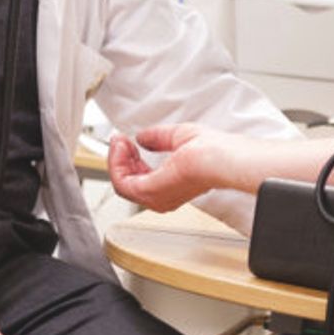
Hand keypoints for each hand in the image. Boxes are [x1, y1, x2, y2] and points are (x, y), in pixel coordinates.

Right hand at [108, 124, 242, 211]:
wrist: (217, 156)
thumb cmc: (210, 149)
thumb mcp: (177, 136)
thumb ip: (157, 138)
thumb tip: (143, 137)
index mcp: (172, 185)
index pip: (141, 178)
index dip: (130, 158)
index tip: (127, 141)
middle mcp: (162, 196)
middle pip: (127, 182)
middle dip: (120, 157)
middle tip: (120, 139)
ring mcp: (155, 197)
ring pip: (121, 183)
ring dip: (116, 159)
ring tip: (120, 141)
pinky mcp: (148, 193)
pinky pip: (121, 182)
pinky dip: (117, 162)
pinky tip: (122, 146)